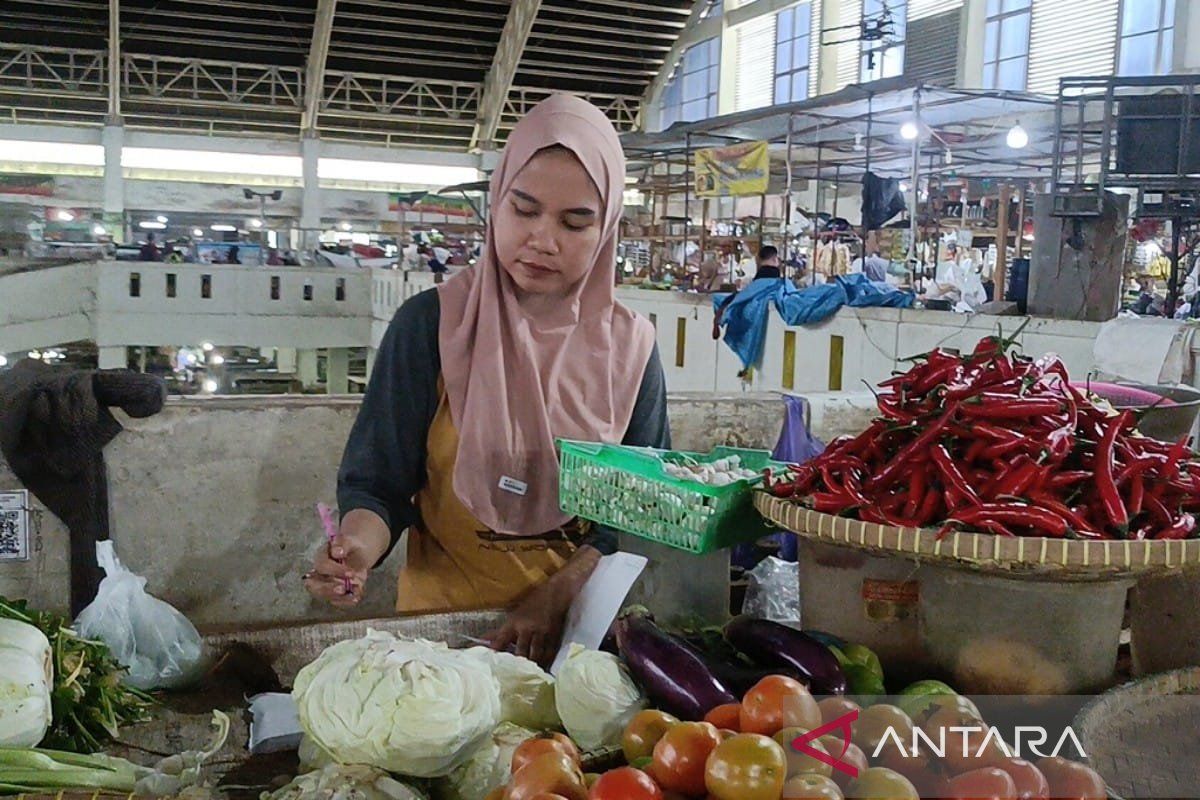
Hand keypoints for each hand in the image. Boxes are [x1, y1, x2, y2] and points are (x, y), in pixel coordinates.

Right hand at [304, 510, 389, 608]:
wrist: (357, 553)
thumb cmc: (350, 546)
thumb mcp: (349, 541)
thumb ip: (342, 543)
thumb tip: (337, 551)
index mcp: (321, 557)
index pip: (322, 566)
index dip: (335, 571)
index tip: (351, 573)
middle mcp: (318, 573)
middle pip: (314, 586)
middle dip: (329, 589)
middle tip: (344, 589)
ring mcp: (325, 585)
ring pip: (324, 596)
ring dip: (340, 597)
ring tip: (356, 592)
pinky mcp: (333, 593)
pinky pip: (336, 601)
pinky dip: (346, 601)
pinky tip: (356, 597)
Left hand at [489, 546, 600, 666]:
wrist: (555, 593)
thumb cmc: (531, 604)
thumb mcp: (514, 616)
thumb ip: (500, 632)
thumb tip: (483, 640)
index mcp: (514, 622)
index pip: (501, 640)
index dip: (496, 652)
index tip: (490, 663)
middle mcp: (527, 628)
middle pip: (520, 652)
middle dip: (517, 665)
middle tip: (512, 677)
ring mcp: (542, 633)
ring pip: (536, 655)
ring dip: (531, 667)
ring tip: (527, 678)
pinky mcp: (554, 636)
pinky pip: (549, 653)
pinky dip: (545, 663)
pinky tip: (542, 671)